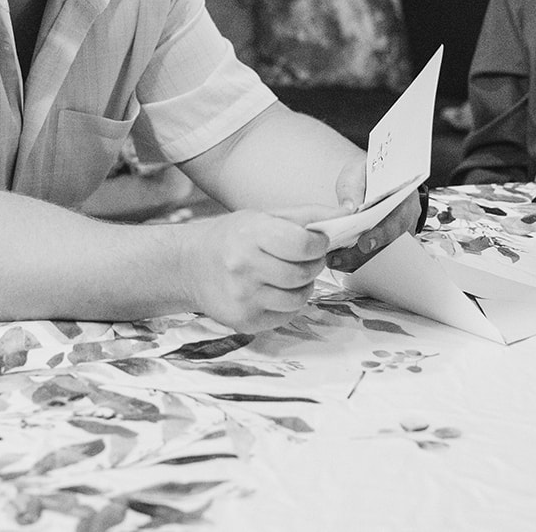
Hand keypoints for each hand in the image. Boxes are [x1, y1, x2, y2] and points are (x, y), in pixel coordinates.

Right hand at [181, 205, 335, 332]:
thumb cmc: (231, 237)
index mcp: (250, 234)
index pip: (303, 244)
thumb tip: (347, 214)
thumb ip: (306, 216)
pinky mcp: (245, 322)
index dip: (318, 244)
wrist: (188, 266)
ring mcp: (243, 298)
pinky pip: (287, 316)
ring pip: (299, 298)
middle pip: (304, 274)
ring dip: (302, 286)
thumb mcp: (263, 216)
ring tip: (287, 275)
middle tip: (303, 258)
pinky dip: (288, 304)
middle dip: (312, 265)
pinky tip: (272, 291)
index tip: (316, 242)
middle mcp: (244, 267)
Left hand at [323, 156, 419, 272]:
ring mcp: (398, 235)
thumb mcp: (359, 171)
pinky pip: (375, 259)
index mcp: (405, 198)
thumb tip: (348, 209)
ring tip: (333, 260)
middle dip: (362, 256)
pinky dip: (357, 262)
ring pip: (382, 256)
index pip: (397, 220)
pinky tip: (339, 261)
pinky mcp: (388, 244)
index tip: (365, 244)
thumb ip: (353, 187)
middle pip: (389, 246)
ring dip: (357, 262)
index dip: (382, 235)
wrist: (374, 176)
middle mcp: (406, 220)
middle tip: (337, 259)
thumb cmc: (369, 174)